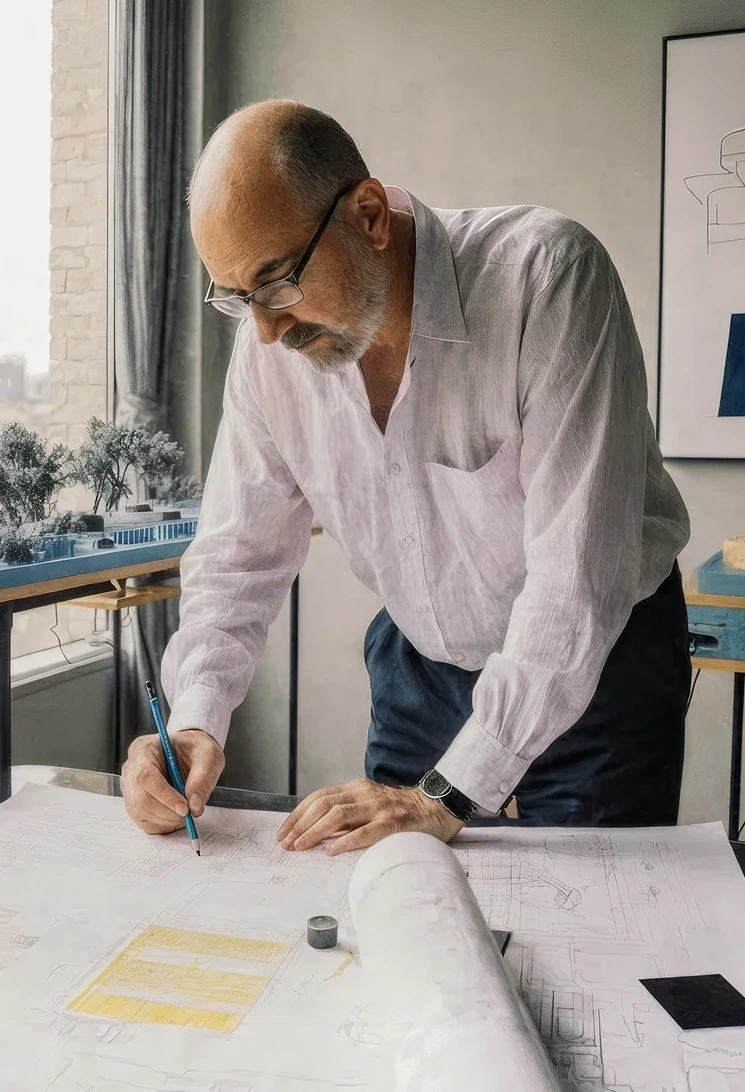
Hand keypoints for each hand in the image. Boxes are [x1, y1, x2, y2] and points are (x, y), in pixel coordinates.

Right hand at [121, 728, 224, 834]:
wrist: (189, 754)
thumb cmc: (194, 750)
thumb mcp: (207, 754)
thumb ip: (203, 778)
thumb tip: (194, 806)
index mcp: (144, 749)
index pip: (146, 776)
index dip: (165, 796)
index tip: (185, 808)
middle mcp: (132, 770)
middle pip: (140, 799)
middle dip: (168, 812)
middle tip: (189, 812)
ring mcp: (131, 789)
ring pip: (142, 814)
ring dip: (168, 820)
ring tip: (186, 811)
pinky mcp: (136, 805)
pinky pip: (145, 823)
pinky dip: (164, 825)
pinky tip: (177, 815)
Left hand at [276, 778, 463, 855]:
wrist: (438, 807)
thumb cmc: (402, 812)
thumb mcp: (370, 806)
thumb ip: (348, 815)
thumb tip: (318, 834)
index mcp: (356, 789)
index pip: (319, 797)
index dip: (298, 815)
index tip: (284, 833)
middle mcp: (365, 794)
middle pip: (323, 804)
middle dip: (300, 824)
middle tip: (286, 844)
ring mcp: (379, 807)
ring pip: (339, 815)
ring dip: (315, 832)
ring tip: (301, 847)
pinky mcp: (394, 823)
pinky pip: (366, 831)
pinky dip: (346, 841)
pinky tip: (332, 850)